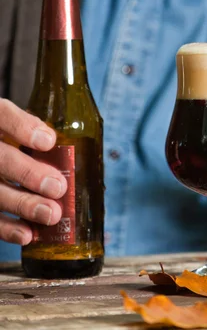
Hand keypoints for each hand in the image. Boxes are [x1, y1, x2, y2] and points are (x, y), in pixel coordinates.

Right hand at [0, 99, 66, 244]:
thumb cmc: (5, 136)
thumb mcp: (11, 122)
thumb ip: (28, 126)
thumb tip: (57, 142)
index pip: (2, 114)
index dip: (23, 127)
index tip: (49, 141)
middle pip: (1, 158)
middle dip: (29, 174)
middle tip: (58, 187)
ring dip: (23, 204)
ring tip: (51, 214)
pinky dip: (5, 228)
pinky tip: (28, 234)